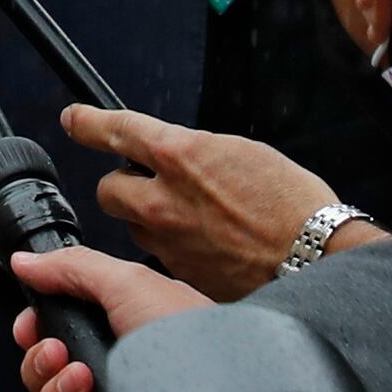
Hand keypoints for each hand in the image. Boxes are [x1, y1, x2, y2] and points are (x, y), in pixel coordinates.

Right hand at [7, 247, 214, 391]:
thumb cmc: (188, 336)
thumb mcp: (129, 283)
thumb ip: (72, 268)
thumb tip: (25, 261)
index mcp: (113, 329)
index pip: (53, 333)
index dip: (34, 331)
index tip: (30, 328)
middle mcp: (110, 369)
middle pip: (42, 370)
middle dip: (40, 360)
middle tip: (59, 353)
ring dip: (56, 390)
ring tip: (83, 380)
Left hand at [67, 103, 380, 300]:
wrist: (318, 257)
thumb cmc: (292, 202)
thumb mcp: (242, 152)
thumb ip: (195, 152)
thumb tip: (173, 155)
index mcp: (180, 154)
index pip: (114, 129)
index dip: (87, 123)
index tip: (73, 119)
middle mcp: (164, 197)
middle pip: (108, 188)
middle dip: (126, 185)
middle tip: (154, 185)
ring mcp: (167, 239)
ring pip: (131, 224)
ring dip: (150, 218)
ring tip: (195, 220)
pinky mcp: (177, 272)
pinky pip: (157, 254)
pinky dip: (172, 246)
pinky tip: (207, 246)